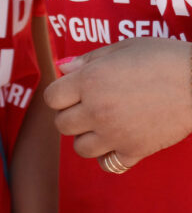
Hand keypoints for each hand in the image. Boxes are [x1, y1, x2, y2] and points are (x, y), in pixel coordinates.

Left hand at [45, 38, 191, 170]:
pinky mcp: (135, 151)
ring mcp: (115, 133)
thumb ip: (88, 60)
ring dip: (86, 137)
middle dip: (71, 114)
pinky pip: (107, 164)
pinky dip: (108, 157)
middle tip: (88, 105)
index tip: (73, 90)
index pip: (52, 98)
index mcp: (90, 81)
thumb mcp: (122, 47)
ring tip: (102, 124)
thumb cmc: (162, 57)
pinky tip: (117, 141)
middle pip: (61, 124)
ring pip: (80, 148)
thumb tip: (62, 68)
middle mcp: (96, 109)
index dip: (60, 93)